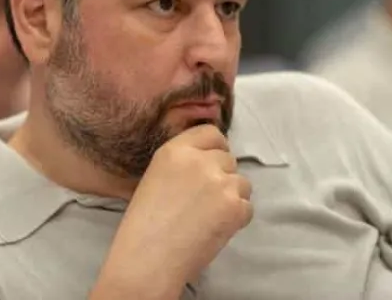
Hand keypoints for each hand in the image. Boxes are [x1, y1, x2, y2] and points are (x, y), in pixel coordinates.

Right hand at [92, 125, 251, 298]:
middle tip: (206, 199)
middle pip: (228, 158)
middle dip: (222, 176)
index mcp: (176, 150)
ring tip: (209, 216)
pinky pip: (247, 207)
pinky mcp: (235, 207)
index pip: (211, 133)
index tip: (212, 163)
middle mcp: (201, 161)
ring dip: (232, 197)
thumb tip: (209, 163)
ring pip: (242, 182)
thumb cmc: (144, 224)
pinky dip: (236, 218)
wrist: (148, 257)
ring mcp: (221, 183)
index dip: (215, 148)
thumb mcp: (156, 176)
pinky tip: (215, 228)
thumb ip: (183, 163)